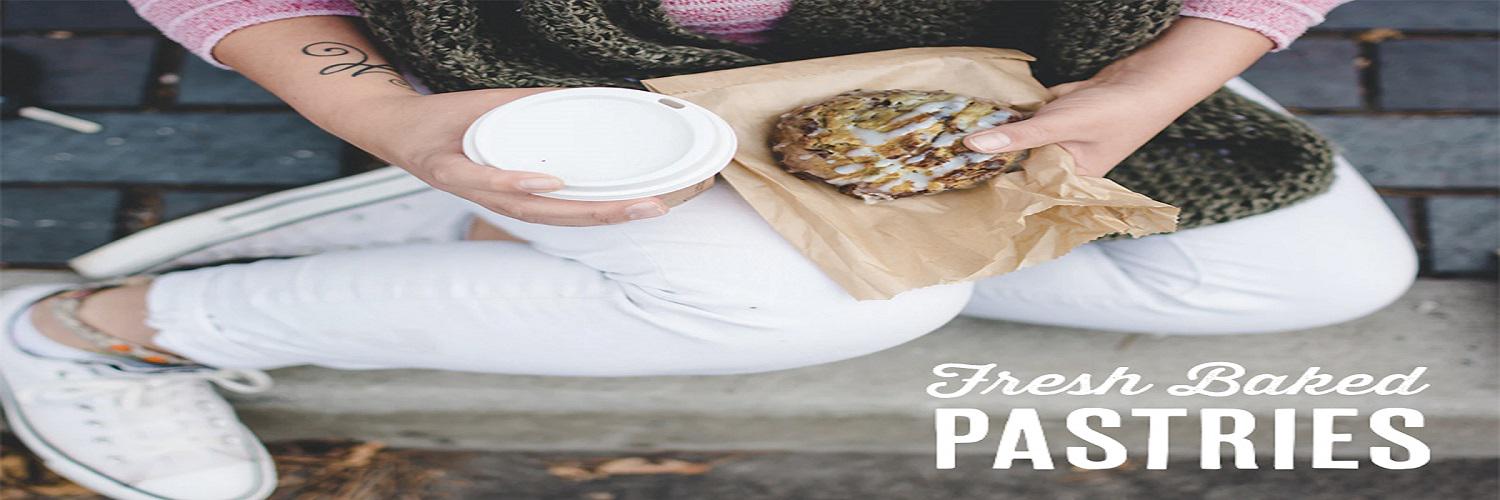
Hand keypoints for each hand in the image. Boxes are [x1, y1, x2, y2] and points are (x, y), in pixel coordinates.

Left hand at [361, 88, 668, 225]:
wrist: (396, 124)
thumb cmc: (454, 124)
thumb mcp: (508, 116)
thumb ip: (546, 113)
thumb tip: (591, 98)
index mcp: (518, 193)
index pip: (573, 209)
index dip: (614, 210)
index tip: (655, 205)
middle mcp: (500, 201)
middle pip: (563, 217)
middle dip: (612, 215)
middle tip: (654, 209)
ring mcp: (474, 190)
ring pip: (533, 210)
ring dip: (579, 209)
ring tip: (621, 204)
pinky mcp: (446, 174)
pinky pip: (487, 181)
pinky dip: (519, 183)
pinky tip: (551, 181)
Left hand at [962, 77, 1189, 177]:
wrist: (1149, 78)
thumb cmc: (1117, 111)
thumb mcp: (1059, 126)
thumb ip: (1017, 137)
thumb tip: (974, 146)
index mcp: (1070, 182)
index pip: (1025, 193)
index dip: (996, 191)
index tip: (960, 188)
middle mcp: (1066, 165)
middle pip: (1021, 166)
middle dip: (993, 160)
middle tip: (951, 162)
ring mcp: (1064, 140)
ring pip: (1024, 141)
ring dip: (1003, 135)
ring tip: (960, 140)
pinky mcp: (1062, 118)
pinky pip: (1032, 121)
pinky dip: (1017, 115)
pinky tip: (991, 113)